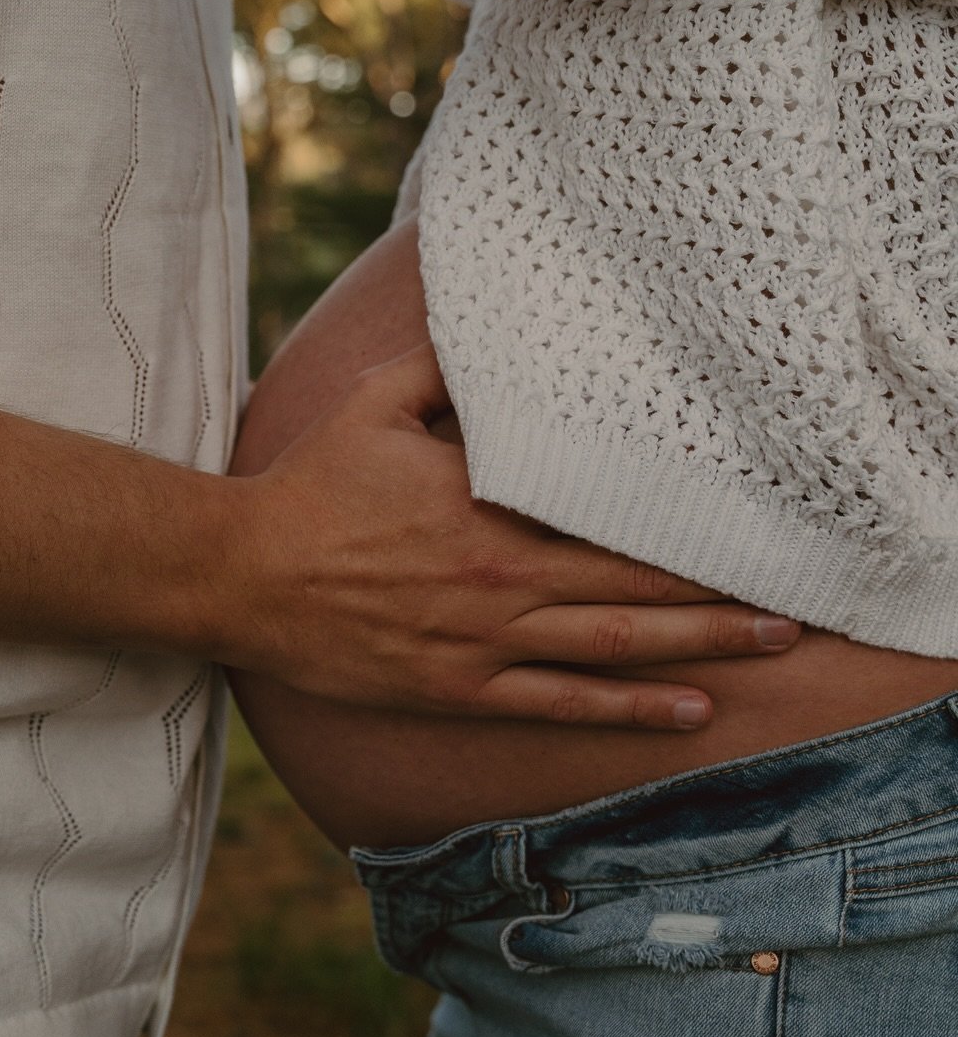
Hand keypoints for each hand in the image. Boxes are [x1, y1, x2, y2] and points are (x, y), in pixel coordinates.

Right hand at [220, 345, 798, 727]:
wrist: (242, 575)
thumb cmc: (310, 486)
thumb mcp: (374, 404)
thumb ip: (445, 369)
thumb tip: (492, 325)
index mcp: (488, 510)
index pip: (608, 519)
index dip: (682, 527)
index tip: (744, 525)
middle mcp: (499, 582)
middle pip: (631, 592)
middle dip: (717, 598)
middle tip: (793, 606)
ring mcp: (480, 643)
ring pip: (608, 650)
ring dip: (694, 651)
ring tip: (765, 651)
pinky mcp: (455, 688)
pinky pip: (555, 704)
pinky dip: (624, 710)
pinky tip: (683, 711)